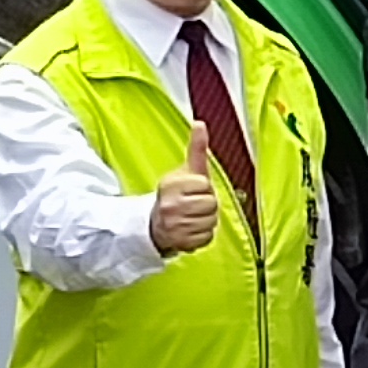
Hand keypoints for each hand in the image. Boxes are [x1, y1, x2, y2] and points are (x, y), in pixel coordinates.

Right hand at [148, 122, 220, 256]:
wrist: (155, 223)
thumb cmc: (177, 194)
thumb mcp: (186, 170)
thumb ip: (196, 148)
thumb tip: (200, 123)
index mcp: (170, 185)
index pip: (205, 184)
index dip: (203, 187)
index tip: (192, 189)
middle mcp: (169, 206)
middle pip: (211, 203)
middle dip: (207, 204)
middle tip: (194, 205)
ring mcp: (173, 226)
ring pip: (211, 221)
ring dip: (206, 220)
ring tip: (192, 217)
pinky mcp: (179, 244)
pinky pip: (207, 237)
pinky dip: (203, 235)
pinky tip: (191, 230)